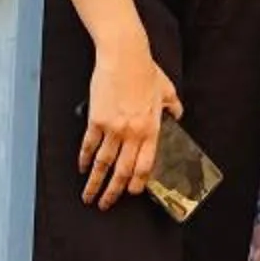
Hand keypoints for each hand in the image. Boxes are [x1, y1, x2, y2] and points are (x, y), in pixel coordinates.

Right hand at [81, 36, 180, 208]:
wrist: (124, 55)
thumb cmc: (145, 70)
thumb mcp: (167, 90)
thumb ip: (173, 107)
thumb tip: (177, 116)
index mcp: (151, 128)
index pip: (145, 165)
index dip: (138, 183)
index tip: (132, 193)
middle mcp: (132, 132)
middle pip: (122, 171)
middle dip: (113, 192)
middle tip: (105, 204)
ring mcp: (113, 128)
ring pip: (103, 164)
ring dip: (94, 183)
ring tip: (88, 196)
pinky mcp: (96, 120)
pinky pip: (89, 146)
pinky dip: (84, 159)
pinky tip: (82, 168)